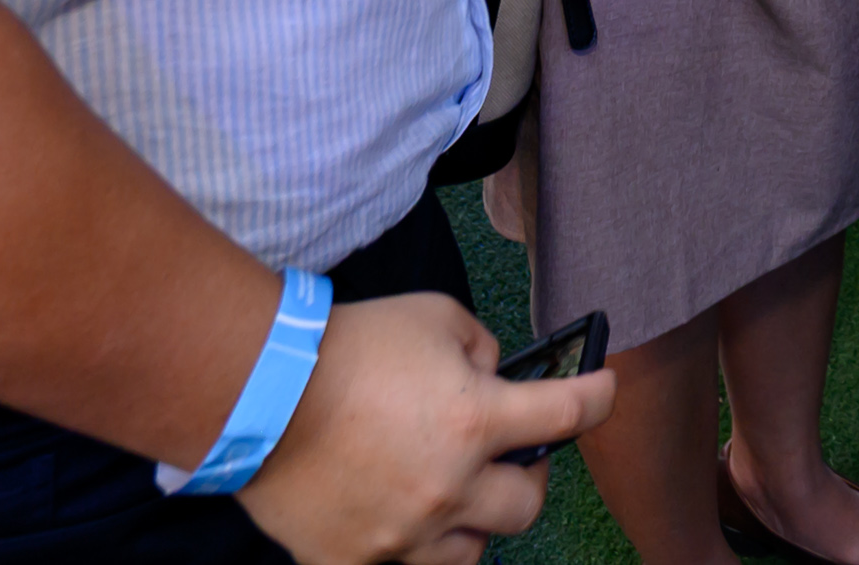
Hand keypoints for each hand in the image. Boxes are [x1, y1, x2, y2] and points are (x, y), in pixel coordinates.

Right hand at [237, 290, 606, 564]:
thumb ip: (481, 349)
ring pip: (471, 553)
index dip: (596, 398)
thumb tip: (496, 376)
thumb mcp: (435, 318)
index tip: (602, 392)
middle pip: (527, 505)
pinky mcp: (354, 561)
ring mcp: (401, 535)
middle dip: (526, 475)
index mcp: (474, 421)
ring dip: (472, 522)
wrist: (256, 389)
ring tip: (452, 493)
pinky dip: (409, 546)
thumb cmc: (348, 346)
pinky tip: (396, 517)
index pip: (568, 416)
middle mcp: (448, 488)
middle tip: (509, 455)